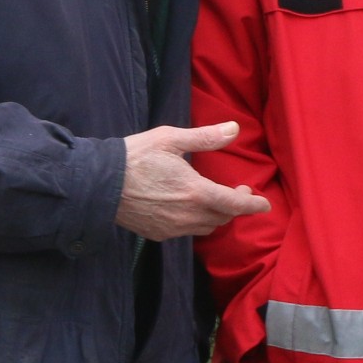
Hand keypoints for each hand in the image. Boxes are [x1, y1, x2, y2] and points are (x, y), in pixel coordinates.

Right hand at [117, 122, 271, 241]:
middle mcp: (187, 216)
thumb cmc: (134, 156)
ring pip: (206, 227)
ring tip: (215, 199)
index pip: (235, 205)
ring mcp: (172, 228)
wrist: (98, 183)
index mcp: (195, 193)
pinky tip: (188, 208)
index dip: (253, 205)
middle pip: (222, 218)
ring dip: (216, 215)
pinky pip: (186, 232)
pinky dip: (195, 222)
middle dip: (234, 206)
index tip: (264, 204)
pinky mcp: (158, 234)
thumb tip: (234, 129)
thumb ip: (205, 137)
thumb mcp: (171, 139)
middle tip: (236, 191)